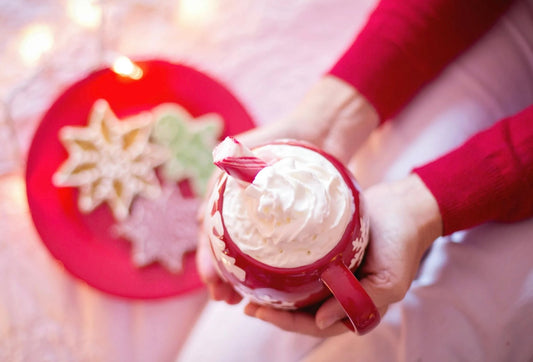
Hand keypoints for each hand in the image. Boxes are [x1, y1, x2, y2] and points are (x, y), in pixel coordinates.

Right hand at [196, 76, 378, 302]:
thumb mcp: (247, 153)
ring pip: (244, 252)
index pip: (210, 232)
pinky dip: (264, 268)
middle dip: (219, 275)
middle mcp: (239, 208)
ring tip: (238, 301)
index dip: (207, 258)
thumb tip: (204, 220)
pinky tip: (265, 286)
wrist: (322, 131)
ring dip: (237, 277)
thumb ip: (225, 179)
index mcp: (224, 194)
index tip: (210, 281)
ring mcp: (262, 217)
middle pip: (223, 247)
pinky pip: (271, 249)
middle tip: (223, 299)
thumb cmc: (283, 137)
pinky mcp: (283, 223)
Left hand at [244, 174, 442, 336]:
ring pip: (297, 289)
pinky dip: (282, 266)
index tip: (258, 311)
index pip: (314, 324)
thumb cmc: (401, 245)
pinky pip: (300, 263)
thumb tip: (320, 322)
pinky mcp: (325, 251)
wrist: (404, 206)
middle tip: (246, 302)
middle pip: (300, 310)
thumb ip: (360, 304)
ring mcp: (330, 272)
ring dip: (274, 290)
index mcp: (352, 307)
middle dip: (273, 310)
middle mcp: (338, 293)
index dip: (285, 322)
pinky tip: (263, 261)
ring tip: (248, 285)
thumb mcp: (389, 282)